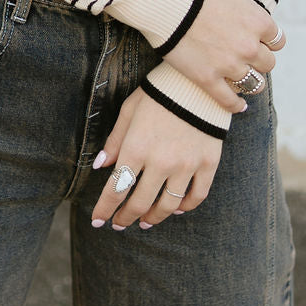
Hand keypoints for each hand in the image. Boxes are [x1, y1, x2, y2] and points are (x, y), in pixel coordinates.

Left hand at [89, 88, 222, 230]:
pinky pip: (196, 196)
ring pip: (168, 206)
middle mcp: (160, 161)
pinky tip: (176, 209)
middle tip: (120, 223)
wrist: (198, 81)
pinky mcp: (208, 164)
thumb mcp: (129, 111)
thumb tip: (101, 166)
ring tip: (145, 222)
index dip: (104, 209)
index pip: (116, 189)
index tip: (97, 220)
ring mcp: (186, 165)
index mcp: (136, 148)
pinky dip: (185, 207)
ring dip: (153, 218)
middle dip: (126, 217)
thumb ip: (115, 141)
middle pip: (140, 203)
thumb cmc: (158, 94)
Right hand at [163, 0, 292, 113]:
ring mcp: (229, 65)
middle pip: (268, 63)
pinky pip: (228, 100)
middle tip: (249, 56)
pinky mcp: (208, 79)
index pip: (278, 40)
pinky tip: (238, 105)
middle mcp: (248, 47)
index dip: (269, 39)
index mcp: (258, 22)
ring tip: (246, 80)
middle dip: (260, 59)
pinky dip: (235, 105)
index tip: (260, 38)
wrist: (165, 0)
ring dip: (252, 82)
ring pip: (253, 83)